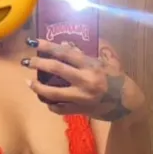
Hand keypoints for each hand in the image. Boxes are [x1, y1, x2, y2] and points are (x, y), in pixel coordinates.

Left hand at [22, 39, 144, 121]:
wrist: (126, 103)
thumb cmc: (116, 78)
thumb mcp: (105, 62)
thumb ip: (85, 53)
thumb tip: (64, 44)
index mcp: (91, 66)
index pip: (65, 53)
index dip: (47, 46)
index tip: (33, 42)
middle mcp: (84, 80)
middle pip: (56, 70)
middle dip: (38, 64)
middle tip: (26, 62)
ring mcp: (80, 98)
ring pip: (53, 93)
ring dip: (38, 88)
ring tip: (28, 83)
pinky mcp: (79, 111)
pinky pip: (58, 108)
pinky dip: (50, 104)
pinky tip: (44, 99)